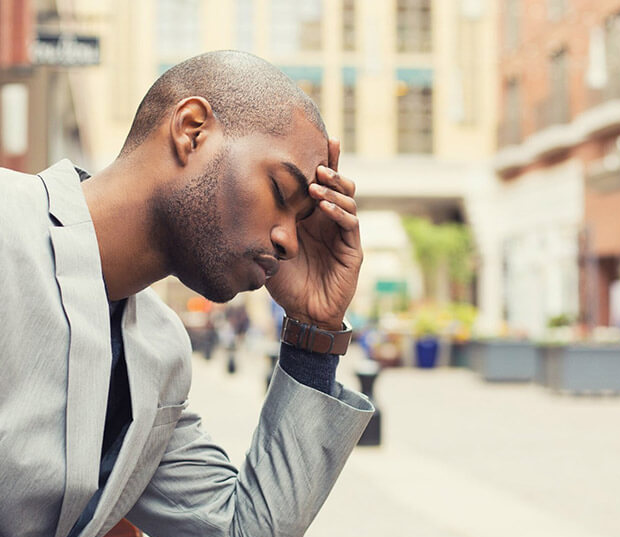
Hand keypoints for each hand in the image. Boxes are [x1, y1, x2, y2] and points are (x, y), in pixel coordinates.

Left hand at [265, 138, 361, 330]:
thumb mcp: (271, 253)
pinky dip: (338, 212)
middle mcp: (329, 221)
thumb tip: (266, 223)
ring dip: (333, 189)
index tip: (324, 140)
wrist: (304, 313)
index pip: (319, 185)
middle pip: (338, 186)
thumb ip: (270, 235)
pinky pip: (350, 224)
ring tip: (317, 183)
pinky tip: (324, 206)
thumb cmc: (287, 283)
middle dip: (331, 170)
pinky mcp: (352, 249)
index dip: (325, 163)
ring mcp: (343, 233)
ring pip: (347, 201)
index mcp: (311, 218)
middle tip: (318, 162)